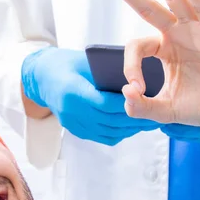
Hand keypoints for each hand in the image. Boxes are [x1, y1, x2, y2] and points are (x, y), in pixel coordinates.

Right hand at [21, 46, 160, 145]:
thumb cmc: (65, 64)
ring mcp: (73, 124)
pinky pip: (103, 137)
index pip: (105, 103)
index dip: (128, 103)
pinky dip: (121, 133)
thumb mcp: (85, 62)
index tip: (148, 99)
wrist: (41, 79)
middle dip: (136, 118)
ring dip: (131, 129)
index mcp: (72, 91)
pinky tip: (133, 127)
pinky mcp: (76, 131)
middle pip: (110, 121)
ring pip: (109, 132)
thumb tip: (137, 81)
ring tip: (150, 121)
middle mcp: (71, 112)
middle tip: (157, 114)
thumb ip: (107, 72)